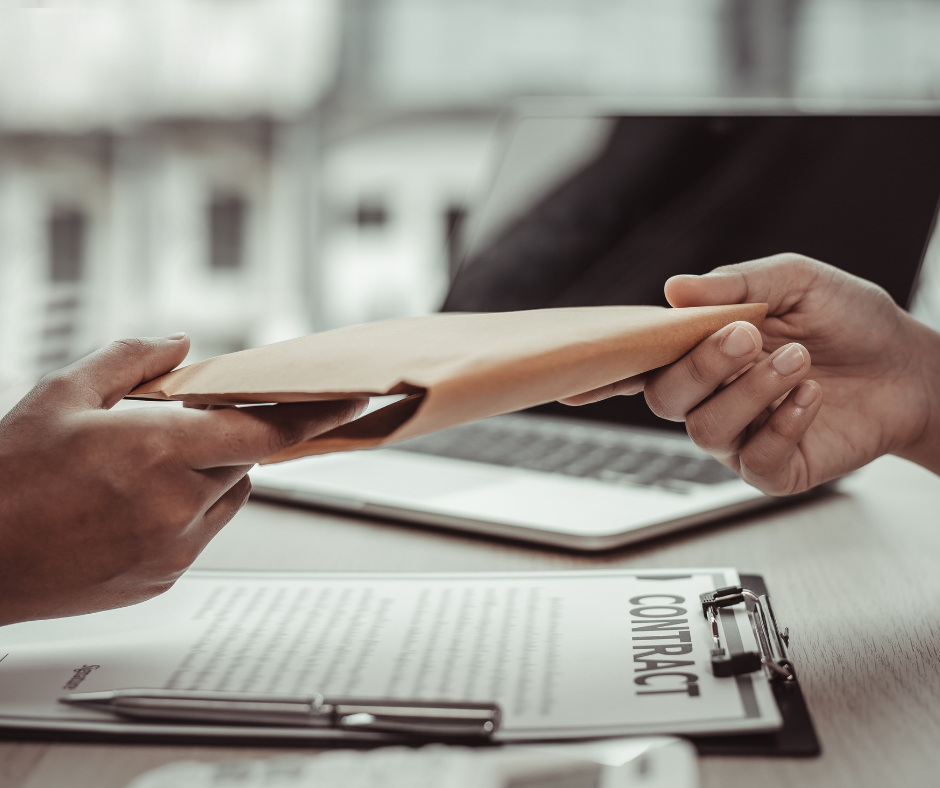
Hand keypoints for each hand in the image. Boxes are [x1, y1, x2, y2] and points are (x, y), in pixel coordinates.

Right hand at [0, 336, 360, 625]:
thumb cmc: (6, 481)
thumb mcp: (61, 396)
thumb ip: (131, 362)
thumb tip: (180, 343)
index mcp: (158, 452)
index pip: (265, 431)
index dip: (315, 415)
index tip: (350, 401)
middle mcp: (176, 504)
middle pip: (245, 459)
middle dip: (228, 435)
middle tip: (185, 427)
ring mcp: (173, 547)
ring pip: (228, 495)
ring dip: (211, 473)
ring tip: (144, 469)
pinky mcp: (164, 576)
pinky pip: (204, 531)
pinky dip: (191, 509)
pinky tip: (137, 504)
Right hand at [561, 254, 939, 494]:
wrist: (909, 366)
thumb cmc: (849, 321)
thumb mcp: (798, 282)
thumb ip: (737, 285)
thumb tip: (675, 288)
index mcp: (704, 352)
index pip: (641, 365)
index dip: (602, 375)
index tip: (570, 381)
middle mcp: (712, 398)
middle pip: (665, 397)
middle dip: (703, 364)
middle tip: (749, 335)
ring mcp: (740, 437)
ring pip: (706, 428)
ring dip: (752, 390)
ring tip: (799, 361)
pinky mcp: (774, 468)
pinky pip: (756, 457)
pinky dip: (783, 422)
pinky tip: (809, 397)